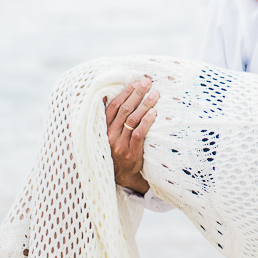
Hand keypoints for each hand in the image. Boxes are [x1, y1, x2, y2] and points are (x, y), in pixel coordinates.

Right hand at [105, 77, 159, 193]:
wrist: (122, 176)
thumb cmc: (117, 149)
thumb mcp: (109, 134)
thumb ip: (110, 117)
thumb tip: (107, 95)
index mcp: (102, 128)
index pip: (113, 106)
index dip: (125, 93)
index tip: (136, 82)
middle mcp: (109, 135)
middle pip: (124, 110)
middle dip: (137, 94)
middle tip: (147, 82)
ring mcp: (119, 144)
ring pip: (132, 120)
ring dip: (144, 105)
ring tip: (155, 94)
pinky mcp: (130, 152)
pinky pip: (139, 134)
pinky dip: (147, 121)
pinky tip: (154, 112)